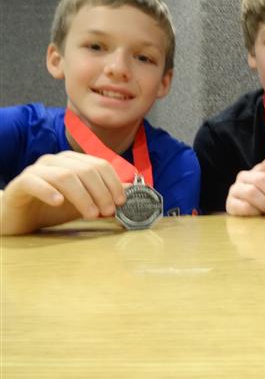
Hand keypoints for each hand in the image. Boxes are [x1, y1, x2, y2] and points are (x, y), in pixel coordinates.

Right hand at [0, 151, 125, 234]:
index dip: (113, 182)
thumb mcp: (84, 203)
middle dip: (101, 192)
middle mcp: (56, 161)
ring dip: (82, 196)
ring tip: (91, 214)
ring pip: (65, 176)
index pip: (100, 165)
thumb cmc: (52, 208)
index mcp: (73, 161)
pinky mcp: (20, 183)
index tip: (121, 202)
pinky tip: (59, 203)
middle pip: (85, 170)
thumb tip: (130, 190)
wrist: (19, 217)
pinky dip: (49, 191)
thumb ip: (104, 196)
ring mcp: (37, 170)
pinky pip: (35, 182)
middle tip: (108, 212)